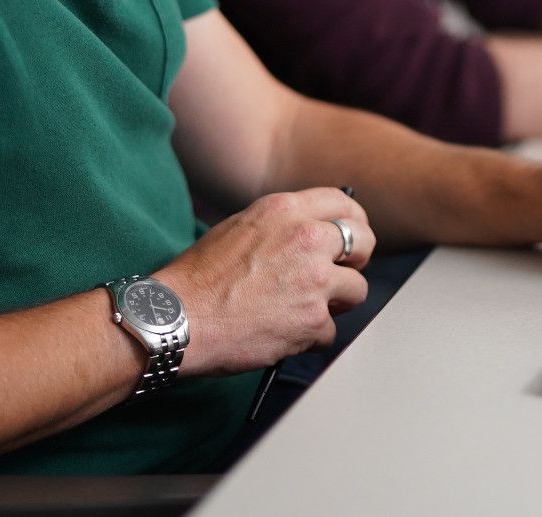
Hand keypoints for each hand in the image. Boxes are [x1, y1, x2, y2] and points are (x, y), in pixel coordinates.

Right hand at [155, 188, 373, 376]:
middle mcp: (306, 238)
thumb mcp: (240, 227)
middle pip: (364, 242)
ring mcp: (314, 280)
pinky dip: (310, 337)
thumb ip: (282, 226)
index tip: (352, 239)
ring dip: (335, 304)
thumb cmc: (199, 278)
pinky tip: (283, 334)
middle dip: (357, 261)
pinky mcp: (312, 320)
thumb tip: (313, 234)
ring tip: (302, 310)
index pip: (344, 204)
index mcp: (286, 210)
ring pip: (356, 290)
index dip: (354, 223)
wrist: (177, 318)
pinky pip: (330, 331)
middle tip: (340, 276)